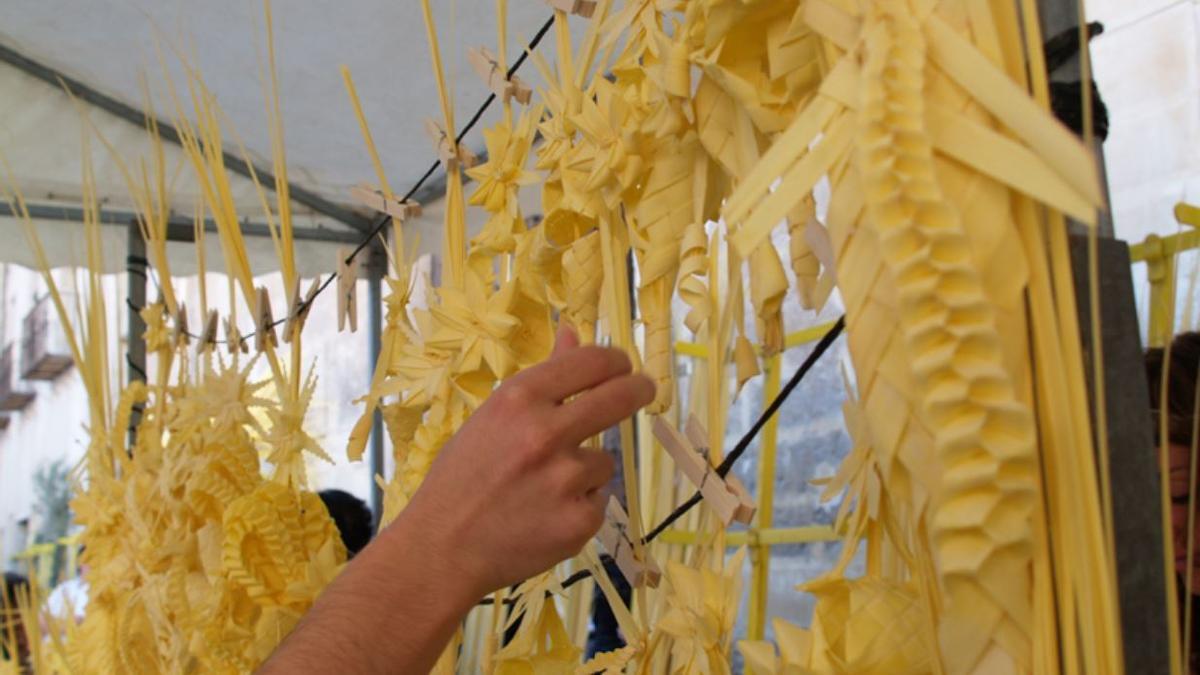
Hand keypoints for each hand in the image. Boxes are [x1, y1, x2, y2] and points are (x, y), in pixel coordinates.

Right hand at [398, 324, 654, 599]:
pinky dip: (578, 507)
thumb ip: (542, 378)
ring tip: (541, 490)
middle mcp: (545, 433)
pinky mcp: (580, 521)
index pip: (592, 362)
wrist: (442, 548)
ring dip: (584, 471)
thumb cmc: (462, 477)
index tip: (623, 367)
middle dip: (639, 390)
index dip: (616, 361)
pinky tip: (543, 517)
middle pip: (621, 397)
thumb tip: (573, 332)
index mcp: (519, 399)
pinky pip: (597, 501)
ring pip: (603, 461)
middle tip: (644, 390)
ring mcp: (565, 479)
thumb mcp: (493, 417)